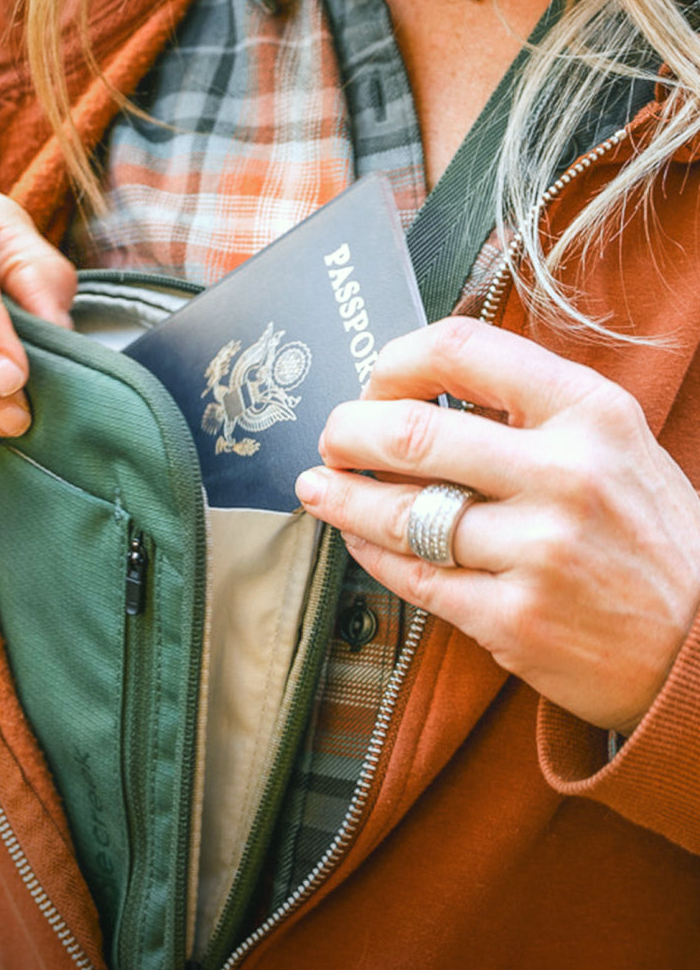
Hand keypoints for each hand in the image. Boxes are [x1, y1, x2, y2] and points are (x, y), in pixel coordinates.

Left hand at [295, 317, 699, 734]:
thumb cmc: (652, 538)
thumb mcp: (618, 446)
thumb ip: (533, 411)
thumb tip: (426, 392)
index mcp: (592, 413)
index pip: (464, 350)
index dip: (397, 362)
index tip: (375, 382)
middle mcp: (565, 475)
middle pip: (411, 432)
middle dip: (348, 431)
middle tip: (332, 438)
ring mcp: (537, 552)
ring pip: (399, 511)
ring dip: (342, 495)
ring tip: (318, 486)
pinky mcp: (511, 619)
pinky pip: (412, 576)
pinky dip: (370, 551)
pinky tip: (357, 537)